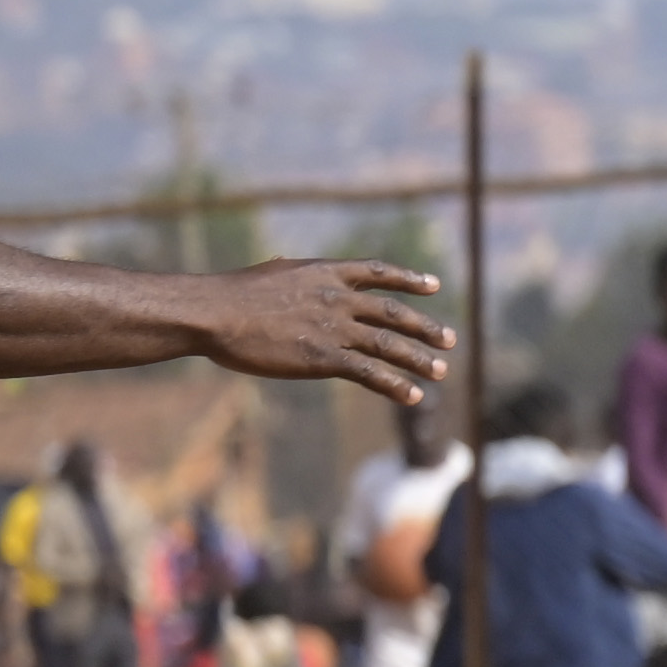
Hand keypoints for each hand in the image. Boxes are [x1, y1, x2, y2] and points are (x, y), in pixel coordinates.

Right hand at [202, 258, 458, 400]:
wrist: (216, 312)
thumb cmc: (232, 295)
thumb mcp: (273, 273)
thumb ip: (294, 277)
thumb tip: (289, 270)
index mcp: (326, 273)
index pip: (378, 272)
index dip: (409, 279)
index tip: (434, 286)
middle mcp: (338, 298)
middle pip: (393, 312)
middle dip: (424, 327)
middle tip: (450, 339)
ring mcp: (334, 328)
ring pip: (389, 344)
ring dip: (418, 358)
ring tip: (441, 370)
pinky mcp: (324, 358)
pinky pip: (370, 373)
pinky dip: (394, 385)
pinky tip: (413, 395)